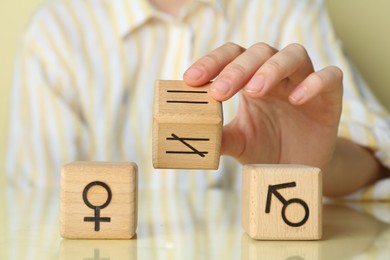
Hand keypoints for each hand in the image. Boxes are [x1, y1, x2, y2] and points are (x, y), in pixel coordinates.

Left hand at [183, 42, 342, 171]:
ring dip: (272, 68)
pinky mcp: (330, 97)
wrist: (297, 170)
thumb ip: (219, 135)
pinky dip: (315, 83)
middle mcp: (276, 75)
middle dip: (238, 69)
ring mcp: (304, 82)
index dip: (211, 62)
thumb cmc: (266, 149)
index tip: (191, 80)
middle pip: (260, 51)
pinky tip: (296, 99)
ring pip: (293, 54)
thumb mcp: (239, 142)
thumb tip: (192, 133)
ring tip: (254, 91)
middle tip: (220, 92)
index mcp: (250, 80)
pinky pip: (330, 76)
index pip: (231, 56)